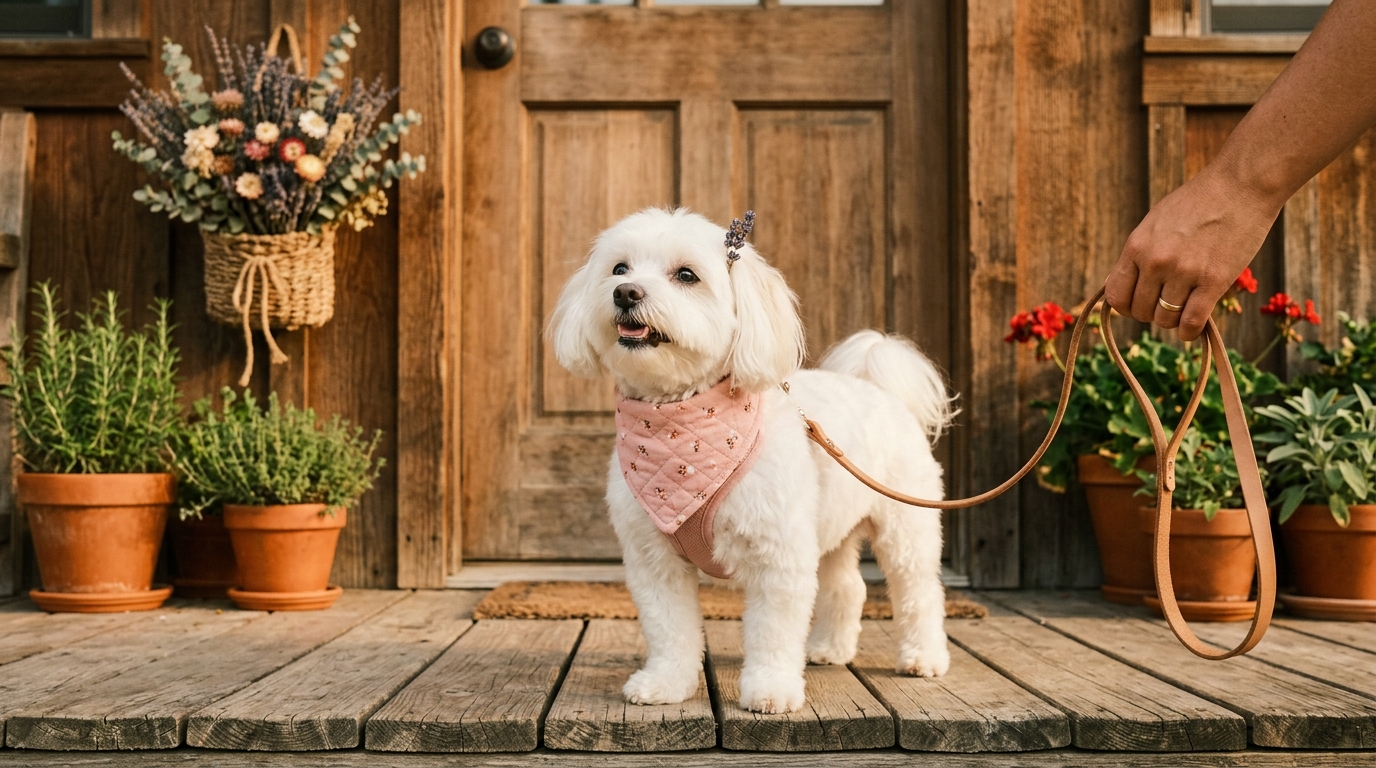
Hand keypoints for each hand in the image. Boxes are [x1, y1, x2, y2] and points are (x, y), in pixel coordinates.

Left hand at [1104, 167, 1280, 340]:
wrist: (1241, 185)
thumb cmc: (1198, 202)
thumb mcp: (1156, 222)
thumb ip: (1140, 253)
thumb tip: (1125, 285)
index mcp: (1137, 246)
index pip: (1116, 295)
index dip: (1125, 307)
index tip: (1138, 305)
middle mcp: (1156, 261)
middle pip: (1140, 311)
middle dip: (1151, 313)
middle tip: (1166, 306)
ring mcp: (1184, 272)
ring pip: (1165, 319)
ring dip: (1172, 321)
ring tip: (1183, 310)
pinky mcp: (1214, 280)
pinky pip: (1192, 321)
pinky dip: (1189, 332)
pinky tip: (1192, 329)